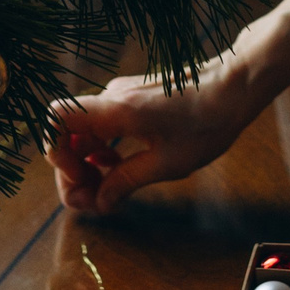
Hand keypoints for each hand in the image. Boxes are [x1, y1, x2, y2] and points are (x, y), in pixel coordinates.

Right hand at [47, 48, 269, 215]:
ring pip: (82, 130)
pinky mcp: (131, 98)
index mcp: (116, 109)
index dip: (56, 154)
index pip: (55, 118)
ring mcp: (120, 95)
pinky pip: (99, 124)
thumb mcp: (167, 163)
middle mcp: (112, 97)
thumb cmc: (207, 122)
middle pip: (65, 131)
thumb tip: (98, 202)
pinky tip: (116, 165)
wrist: (234, 86)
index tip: (81, 178)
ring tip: (102, 189)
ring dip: (83, 161)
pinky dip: (98, 148)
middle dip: (69, 169)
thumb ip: (126, 182)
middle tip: (88, 200)